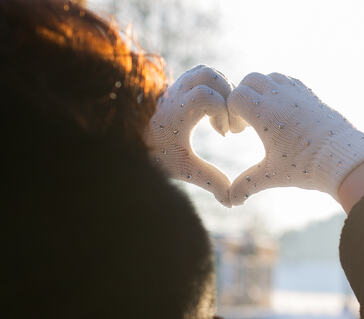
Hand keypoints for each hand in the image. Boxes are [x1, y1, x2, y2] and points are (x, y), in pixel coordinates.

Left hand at [145, 65, 244, 206]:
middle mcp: (174, 95)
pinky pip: (199, 75)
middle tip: (226, 122)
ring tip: (221, 115)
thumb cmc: (158, 159)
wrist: (131, 146)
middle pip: (209, 75)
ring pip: (205, 71)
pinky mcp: (176, 86)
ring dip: (221, 89)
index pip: (206, 95)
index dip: (222, 110)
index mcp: (176, 114)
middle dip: (227, 95)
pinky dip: (212, 87)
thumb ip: (210, 181)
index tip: (223, 133)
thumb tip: (231, 201)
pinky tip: (211, 111)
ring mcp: (174, 87)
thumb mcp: (185, 171)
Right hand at [227, 72, 363, 204]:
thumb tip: (231, 201)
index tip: (240, 131)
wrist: (344, 159)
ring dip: (262, 90)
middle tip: (250, 122)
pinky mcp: (311, 94)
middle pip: (250, 80)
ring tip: (267, 116)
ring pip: (270, 77)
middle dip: (244, 97)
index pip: (235, 96)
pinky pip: (289, 81)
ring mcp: (297, 92)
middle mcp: (279, 96)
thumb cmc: (305, 167)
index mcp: (264, 112)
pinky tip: (285, 113)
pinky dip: (280, 90)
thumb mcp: (272, 176)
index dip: (232, 112)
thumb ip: (247, 185)